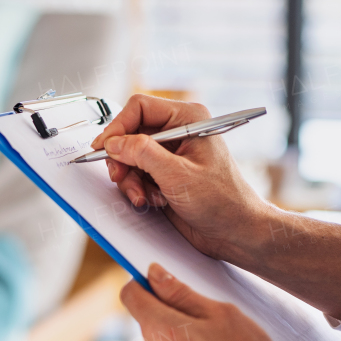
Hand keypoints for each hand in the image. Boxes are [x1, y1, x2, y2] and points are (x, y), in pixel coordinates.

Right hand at [91, 94, 274, 265]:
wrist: (236, 232)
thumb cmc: (223, 201)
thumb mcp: (178, 176)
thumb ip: (143, 154)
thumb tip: (114, 143)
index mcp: (188, 119)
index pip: (139, 108)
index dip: (118, 127)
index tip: (104, 148)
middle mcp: (178, 132)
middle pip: (130, 133)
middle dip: (123, 159)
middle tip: (120, 178)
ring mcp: (170, 154)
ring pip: (130, 156)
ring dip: (130, 179)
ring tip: (143, 197)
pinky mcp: (165, 174)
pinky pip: (137, 173)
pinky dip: (137, 188)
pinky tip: (152, 201)